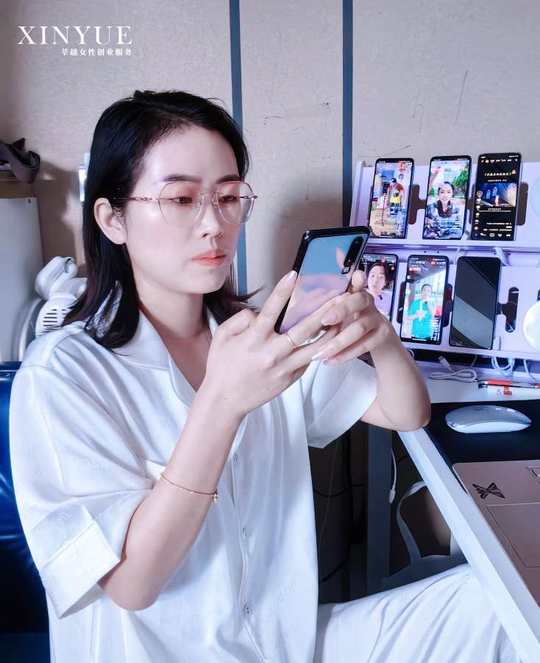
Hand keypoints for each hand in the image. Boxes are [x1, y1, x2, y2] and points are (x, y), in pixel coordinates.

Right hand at [200, 271, 341, 418]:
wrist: (225, 400)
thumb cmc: (222, 365)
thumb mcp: (222, 337)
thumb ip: (240, 319)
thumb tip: (258, 312)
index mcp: (253, 339)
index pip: (271, 310)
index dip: (282, 291)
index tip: (294, 274)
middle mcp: (272, 353)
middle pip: (303, 328)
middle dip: (321, 310)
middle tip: (337, 295)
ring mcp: (283, 367)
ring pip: (314, 347)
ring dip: (330, 332)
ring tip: (344, 317)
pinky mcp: (290, 379)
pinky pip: (308, 361)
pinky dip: (320, 349)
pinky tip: (332, 338)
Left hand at [311, 269, 395, 363]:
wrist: (379, 341)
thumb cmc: (350, 323)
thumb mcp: (337, 313)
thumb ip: (322, 307)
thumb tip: (296, 306)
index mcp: (355, 292)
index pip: (354, 281)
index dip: (353, 279)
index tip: (351, 277)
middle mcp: (368, 303)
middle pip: (358, 301)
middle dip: (340, 310)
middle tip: (323, 320)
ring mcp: (377, 319)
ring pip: (359, 327)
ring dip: (338, 341)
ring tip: (320, 352)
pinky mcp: (383, 336)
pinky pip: (365, 345)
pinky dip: (346, 354)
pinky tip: (330, 360)